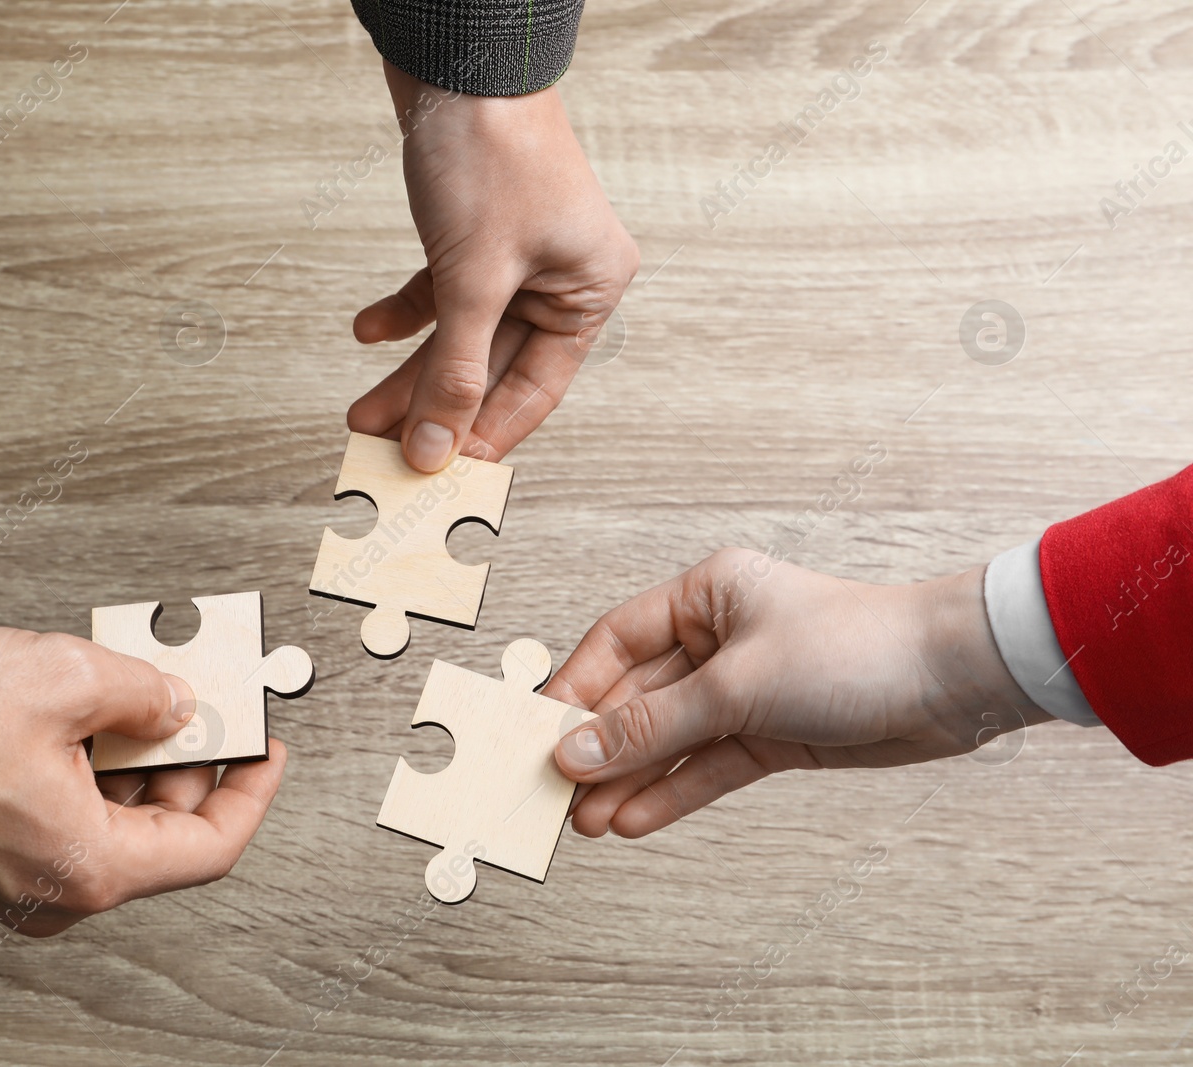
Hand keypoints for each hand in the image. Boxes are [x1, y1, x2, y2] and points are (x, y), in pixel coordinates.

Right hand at [0, 627, 285, 935]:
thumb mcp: (63, 677)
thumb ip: (145, 694)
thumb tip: (177, 706)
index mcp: (90, 867)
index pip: (212, 845)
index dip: (252, 789)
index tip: (268, 747)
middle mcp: (57, 892)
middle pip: (163, 831)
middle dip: (189, 760)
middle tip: (201, 700)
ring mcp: (20, 881)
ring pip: (114, 821)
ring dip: (135, 759)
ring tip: (135, 693)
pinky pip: (68, 817)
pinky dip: (89, 769)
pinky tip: (82, 715)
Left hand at [349, 62, 640, 471]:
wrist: (459, 61)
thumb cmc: (492, 153)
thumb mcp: (473, 281)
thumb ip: (453, 372)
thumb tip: (436, 447)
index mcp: (589, 291)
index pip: (534, 389)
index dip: (484, 435)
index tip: (440, 475)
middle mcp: (560, 277)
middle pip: (491, 366)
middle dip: (434, 406)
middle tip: (384, 447)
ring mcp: (517, 257)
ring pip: (460, 336)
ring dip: (410, 372)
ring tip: (363, 409)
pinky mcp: (474, 235)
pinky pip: (440, 295)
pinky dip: (404, 314)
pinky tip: (367, 331)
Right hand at [543, 550, 1048, 838]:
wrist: (954, 682)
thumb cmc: (855, 648)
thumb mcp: (738, 687)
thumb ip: (653, 725)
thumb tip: (578, 751)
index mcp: (705, 595)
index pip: (616, 642)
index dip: (574, 689)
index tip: (537, 734)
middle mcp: (718, 639)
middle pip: (637, 697)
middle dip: (599, 748)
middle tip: (552, 791)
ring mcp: (743, 690)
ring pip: (669, 739)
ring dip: (628, 780)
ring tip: (584, 821)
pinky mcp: (770, 734)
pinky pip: (706, 766)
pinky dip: (672, 793)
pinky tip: (632, 820)